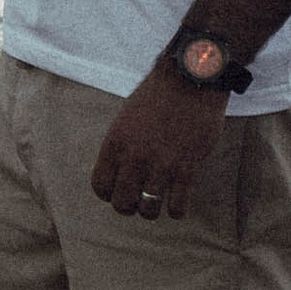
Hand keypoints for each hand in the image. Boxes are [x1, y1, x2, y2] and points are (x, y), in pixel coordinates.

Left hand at [89, 68, 226, 221]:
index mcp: (115, 143)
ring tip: (158, 202)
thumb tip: (121, 172)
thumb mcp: (127, 117)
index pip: (100, 186)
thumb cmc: (159, 95)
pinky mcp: (187, 168)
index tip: (119, 191)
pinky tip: (179, 201)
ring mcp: (160, 165)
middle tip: (139, 201)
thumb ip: (122, 146)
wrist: (190, 78)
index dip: (109, 194)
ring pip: (148, 210)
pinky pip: (177, 207)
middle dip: (129, 206)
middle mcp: (134, 157)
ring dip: (152, 211)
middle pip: (121, 204)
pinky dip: (177, 210)